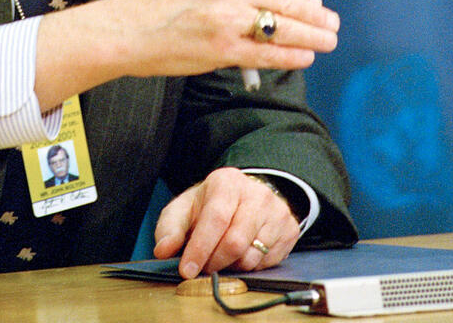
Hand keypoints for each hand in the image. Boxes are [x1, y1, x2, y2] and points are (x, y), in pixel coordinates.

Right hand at [35, 0, 338, 110]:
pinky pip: (269, 52)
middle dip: (315, 13)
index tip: (313, 0)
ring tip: (327, 40)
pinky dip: (292, 55)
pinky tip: (305, 56)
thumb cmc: (160, 2)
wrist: (128, 29)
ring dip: (313, 35)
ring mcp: (228, 16)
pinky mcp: (224, 47)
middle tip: (331, 22)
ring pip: (284, 26)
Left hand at [153, 168, 300, 278]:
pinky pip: (267, 262)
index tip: (187, 270)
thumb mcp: (185, 209)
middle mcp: (256, 193)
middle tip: (204, 266)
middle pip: (235, 241)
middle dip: (214, 261)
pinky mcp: (289, 229)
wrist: (245, 196)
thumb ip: (170, 228)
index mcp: (227, 182)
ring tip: (223, 254)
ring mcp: (277, 211)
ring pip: (251, 256)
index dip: (200, 248)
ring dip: (231, 265)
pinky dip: (250, 266)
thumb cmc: (210, 204)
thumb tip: (163, 250)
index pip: (215, 219)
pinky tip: (242, 252)